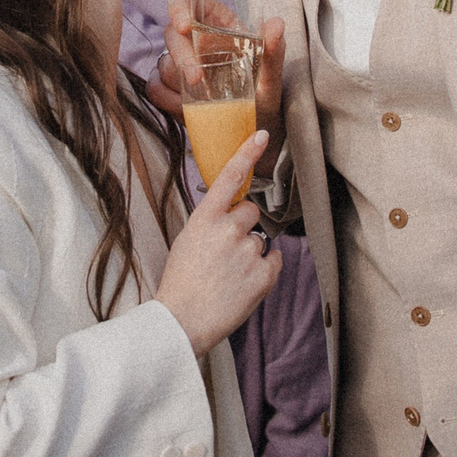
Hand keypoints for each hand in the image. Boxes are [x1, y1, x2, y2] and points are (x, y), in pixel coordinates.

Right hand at [151, 0, 287, 179]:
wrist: (255, 127)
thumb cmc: (264, 93)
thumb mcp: (271, 74)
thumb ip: (274, 50)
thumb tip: (276, 25)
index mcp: (216, 22)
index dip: (178, 5)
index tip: (185, 26)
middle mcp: (194, 39)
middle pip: (171, 33)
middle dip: (181, 56)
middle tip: (197, 79)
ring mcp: (179, 63)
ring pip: (163, 63)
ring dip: (179, 83)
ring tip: (205, 100)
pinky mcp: (169, 87)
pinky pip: (155, 88)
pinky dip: (168, 99)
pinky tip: (188, 109)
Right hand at [153, 129, 282, 355]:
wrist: (182, 322)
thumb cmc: (182, 283)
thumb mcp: (187, 241)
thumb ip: (211, 222)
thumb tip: (234, 214)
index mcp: (204, 219)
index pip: (229, 178)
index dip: (246, 153)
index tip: (262, 134)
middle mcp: (228, 229)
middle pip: (251, 212)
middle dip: (243, 227)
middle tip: (224, 253)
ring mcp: (248, 252)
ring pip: (261, 239)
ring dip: (250, 253)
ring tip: (229, 276)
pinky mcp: (264, 275)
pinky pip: (275, 260)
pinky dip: (264, 270)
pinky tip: (243, 284)